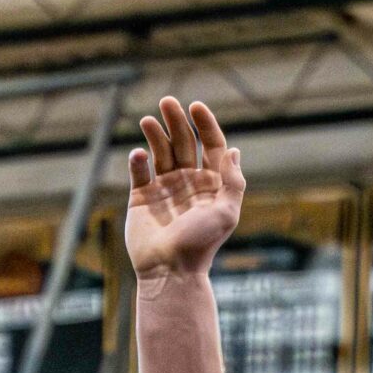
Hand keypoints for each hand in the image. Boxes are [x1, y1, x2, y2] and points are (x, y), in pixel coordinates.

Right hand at [126, 95, 244, 278]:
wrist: (170, 271)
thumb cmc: (201, 245)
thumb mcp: (226, 213)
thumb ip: (233, 181)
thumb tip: (234, 150)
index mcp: (211, 184)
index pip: (210, 145)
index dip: (205, 124)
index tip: (195, 106)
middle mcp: (188, 182)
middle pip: (184, 142)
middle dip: (176, 121)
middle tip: (167, 102)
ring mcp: (164, 188)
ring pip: (160, 152)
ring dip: (155, 134)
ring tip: (148, 121)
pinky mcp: (142, 197)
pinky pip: (139, 171)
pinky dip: (138, 160)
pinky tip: (139, 155)